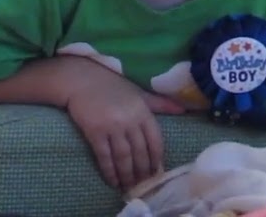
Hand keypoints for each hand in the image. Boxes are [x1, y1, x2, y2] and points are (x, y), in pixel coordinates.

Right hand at [64, 62, 185, 190]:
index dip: (156, 159)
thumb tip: (183, 109)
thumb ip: (160, 103)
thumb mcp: (140, 93)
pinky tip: (112, 181)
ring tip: (128, 186)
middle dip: (142, 172)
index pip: (155, 141)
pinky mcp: (95, 132)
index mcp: (143, 111)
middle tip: (142, 185)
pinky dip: (109, 171)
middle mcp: (130, 120)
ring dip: (127, 175)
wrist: (83, 80)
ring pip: (123, 157)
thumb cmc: (113, 86)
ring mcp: (112, 127)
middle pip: (140, 153)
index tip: (156, 172)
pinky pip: (104, 156)